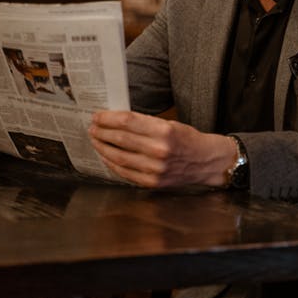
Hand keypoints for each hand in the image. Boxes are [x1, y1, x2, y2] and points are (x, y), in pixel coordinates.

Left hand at [89, 110, 236, 188]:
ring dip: (103, 148)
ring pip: (120, 157)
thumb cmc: (187, 139)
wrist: (206, 161)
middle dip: (102, 132)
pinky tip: (106, 157)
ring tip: (95, 140)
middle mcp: (159, 150)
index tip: (98, 116)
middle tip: (92, 127)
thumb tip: (117, 120)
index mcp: (164, 131)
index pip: (128, 121)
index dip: (109, 118)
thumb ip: (145, 124)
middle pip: (121, 139)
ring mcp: (155, 169)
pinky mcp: (153, 182)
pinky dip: (112, 164)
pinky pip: (126, 173)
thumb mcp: (169, 124)